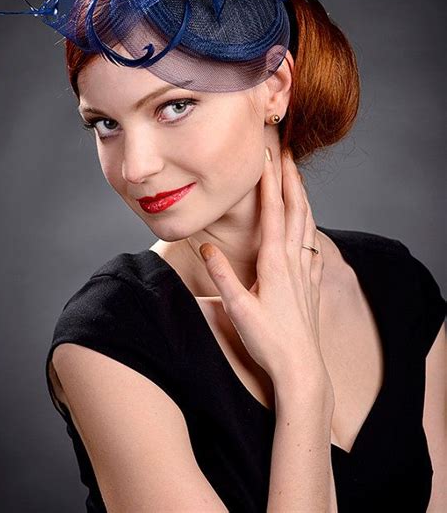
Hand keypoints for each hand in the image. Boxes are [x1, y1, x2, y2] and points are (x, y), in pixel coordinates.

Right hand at [199, 148, 330, 389]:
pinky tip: (311, 222)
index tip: (267, 156)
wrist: (301, 369)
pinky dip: (312, 223)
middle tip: (289, 151)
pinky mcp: (312, 283)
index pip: (272, 212)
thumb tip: (207, 246)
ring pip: (308, 223)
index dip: (269, 182)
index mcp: (275, 262)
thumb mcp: (237, 309)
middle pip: (295, 209)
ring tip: (298, 176)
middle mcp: (294, 260)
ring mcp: (306, 271)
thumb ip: (221, 275)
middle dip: (291, 177)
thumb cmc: (268, 340)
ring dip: (303, 196)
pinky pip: (314, 244)